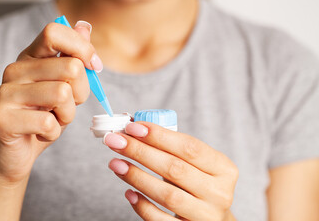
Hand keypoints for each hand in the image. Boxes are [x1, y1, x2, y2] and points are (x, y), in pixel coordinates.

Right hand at [0, 21, 99, 185]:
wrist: (17, 152)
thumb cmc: (45, 116)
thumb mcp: (67, 86)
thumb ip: (75, 57)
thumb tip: (84, 26)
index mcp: (31, 57)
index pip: (55, 32)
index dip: (83, 48)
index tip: (95, 66)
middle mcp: (15, 70)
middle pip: (71, 67)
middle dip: (81, 93)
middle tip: (67, 106)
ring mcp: (5, 93)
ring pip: (63, 94)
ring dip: (67, 115)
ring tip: (53, 120)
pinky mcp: (1, 118)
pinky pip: (49, 123)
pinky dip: (54, 133)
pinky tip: (41, 133)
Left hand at [104, 122, 238, 220]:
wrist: (212, 220)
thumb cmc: (198, 184)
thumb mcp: (196, 164)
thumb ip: (172, 148)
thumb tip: (134, 130)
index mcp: (223, 169)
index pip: (189, 147)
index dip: (159, 136)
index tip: (133, 127)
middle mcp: (219, 193)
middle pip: (175, 169)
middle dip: (141, 152)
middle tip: (115, 140)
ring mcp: (206, 216)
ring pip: (167, 195)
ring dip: (137, 176)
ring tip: (115, 163)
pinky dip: (142, 206)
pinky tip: (128, 192)